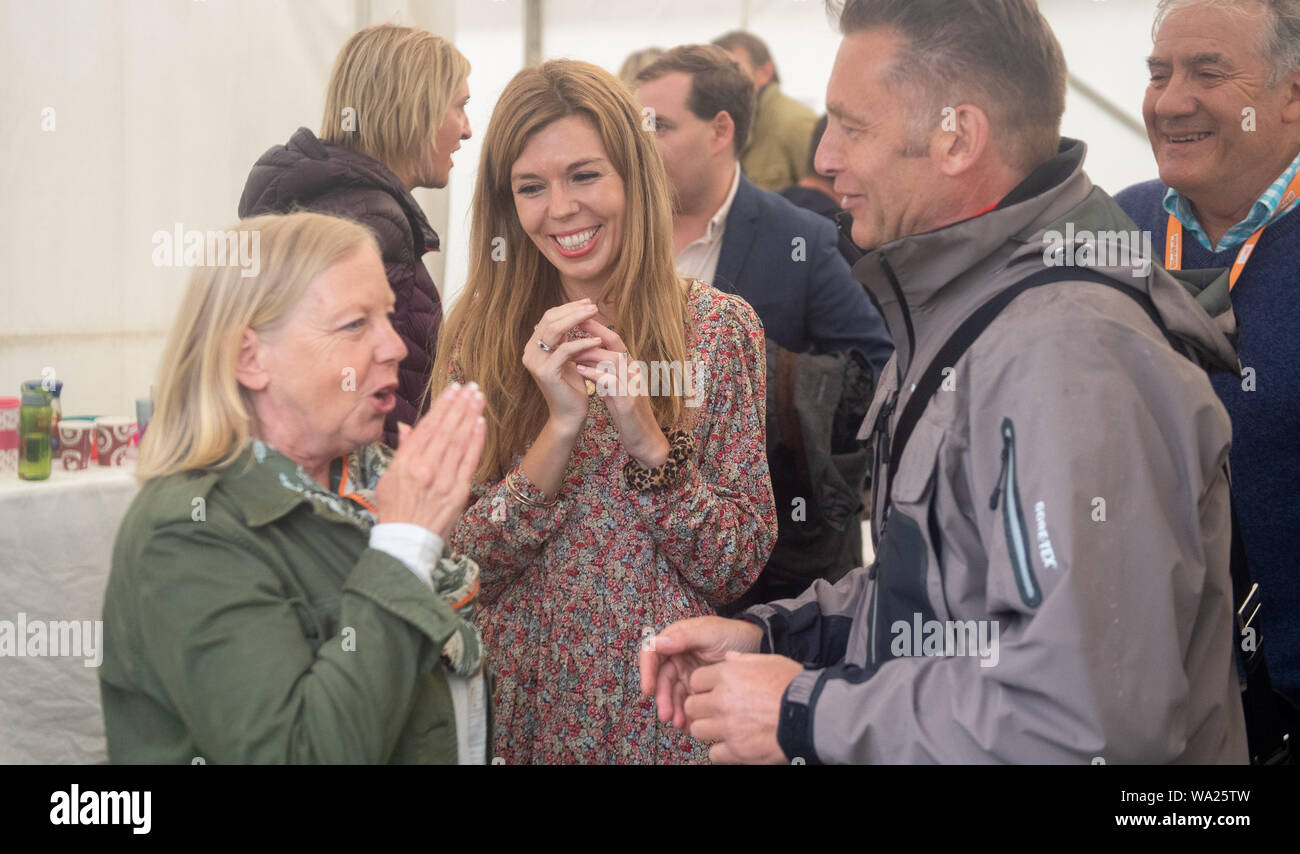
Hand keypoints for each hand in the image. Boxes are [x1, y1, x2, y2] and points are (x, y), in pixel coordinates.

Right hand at [373, 382, 485, 539]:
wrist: (406, 541)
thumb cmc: (394, 509)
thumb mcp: (388, 478)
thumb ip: (402, 450)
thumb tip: (407, 426)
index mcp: (406, 463)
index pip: (427, 427)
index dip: (442, 406)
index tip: (452, 389)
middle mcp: (425, 468)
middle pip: (446, 430)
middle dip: (460, 406)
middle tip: (471, 387)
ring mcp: (444, 480)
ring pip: (459, 441)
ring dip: (470, 417)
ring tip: (478, 398)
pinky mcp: (458, 492)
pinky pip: (469, 461)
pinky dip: (476, 441)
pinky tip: (481, 424)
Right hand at [522, 301, 602, 434]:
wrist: (569, 415)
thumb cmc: (572, 387)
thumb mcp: (569, 357)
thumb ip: (566, 339)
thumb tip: (576, 315)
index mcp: (534, 346)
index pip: (549, 318)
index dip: (568, 308)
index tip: (587, 303)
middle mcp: (530, 351)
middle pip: (549, 320)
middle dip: (573, 310)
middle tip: (593, 306)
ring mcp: (535, 362)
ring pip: (554, 330)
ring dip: (576, 320)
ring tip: (595, 315)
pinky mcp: (546, 372)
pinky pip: (565, 350)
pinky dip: (582, 343)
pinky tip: (597, 340)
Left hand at [571, 319, 669, 466]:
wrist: (645, 440)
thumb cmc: (629, 416)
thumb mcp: (616, 390)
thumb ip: (605, 374)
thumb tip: (586, 360)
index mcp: (631, 369)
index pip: (615, 341)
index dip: (598, 329)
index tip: (578, 319)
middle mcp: (634, 373)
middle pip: (616, 344)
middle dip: (594, 331)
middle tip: (573, 324)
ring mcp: (633, 387)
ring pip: (614, 359)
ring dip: (591, 353)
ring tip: (571, 349)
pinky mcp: (629, 402)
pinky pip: (611, 383)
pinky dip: (595, 375)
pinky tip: (579, 371)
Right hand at [638, 616, 762, 729]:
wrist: (758, 648)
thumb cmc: (733, 634)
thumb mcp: (710, 632)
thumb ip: (684, 637)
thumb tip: (658, 643)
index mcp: (675, 640)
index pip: (652, 654)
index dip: (646, 671)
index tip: (648, 689)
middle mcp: (677, 657)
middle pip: (661, 679)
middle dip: (662, 698)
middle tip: (666, 714)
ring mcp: (686, 674)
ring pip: (673, 694)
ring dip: (673, 709)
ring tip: (680, 723)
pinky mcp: (697, 689)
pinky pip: (687, 703)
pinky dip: (686, 714)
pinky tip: (690, 724)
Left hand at [684, 651, 803, 763]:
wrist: (813, 714)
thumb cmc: (794, 686)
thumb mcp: (770, 661)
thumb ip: (743, 660)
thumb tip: (728, 658)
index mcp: (728, 675)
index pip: (696, 680)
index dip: (703, 687)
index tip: (711, 691)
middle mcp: (722, 700)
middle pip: (692, 705)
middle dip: (701, 708)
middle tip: (716, 710)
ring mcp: (727, 727)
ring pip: (698, 729)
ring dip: (708, 729)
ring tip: (724, 728)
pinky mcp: (736, 750)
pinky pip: (713, 753)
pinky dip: (722, 750)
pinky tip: (734, 743)